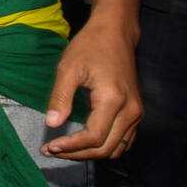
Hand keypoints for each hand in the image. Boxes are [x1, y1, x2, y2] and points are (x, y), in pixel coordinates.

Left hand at [40, 19, 142, 159]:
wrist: (115, 33)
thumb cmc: (90, 46)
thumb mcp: (68, 68)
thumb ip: (60, 97)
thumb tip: (51, 124)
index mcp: (113, 100)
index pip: (93, 137)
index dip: (71, 146)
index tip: (49, 146)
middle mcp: (130, 111)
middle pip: (105, 148)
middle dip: (77, 154)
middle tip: (52, 150)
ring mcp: (136, 113)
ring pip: (116, 148)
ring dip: (90, 154)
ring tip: (64, 149)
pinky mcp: (136, 112)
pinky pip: (123, 140)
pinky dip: (104, 147)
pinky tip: (83, 143)